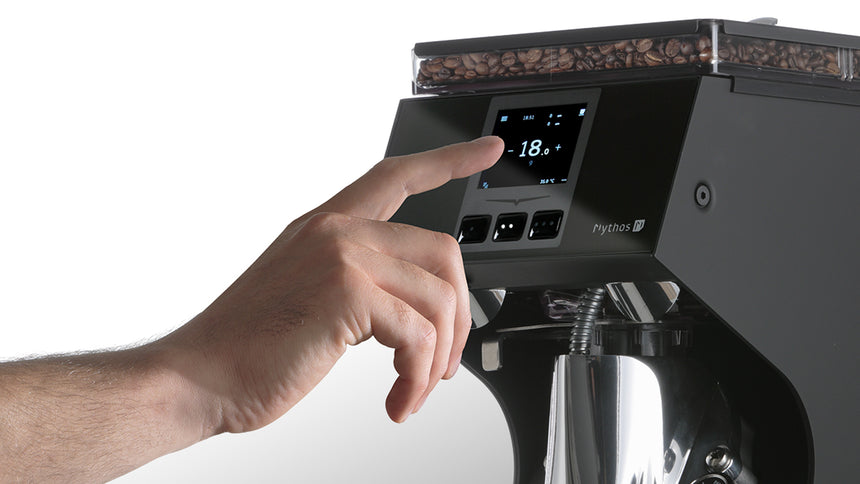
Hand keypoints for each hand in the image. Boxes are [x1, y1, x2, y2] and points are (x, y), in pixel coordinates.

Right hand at [162, 136, 502, 432]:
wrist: (196, 377)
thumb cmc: (248, 348)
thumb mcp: (309, 298)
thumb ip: (358, 286)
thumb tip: (413, 313)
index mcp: (327, 226)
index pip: (398, 175)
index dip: (450, 160)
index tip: (489, 149)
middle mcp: (336, 231)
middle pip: (443, 250)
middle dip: (461, 314)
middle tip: (445, 360)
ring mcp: (340, 254)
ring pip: (440, 296)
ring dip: (439, 357)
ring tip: (415, 387)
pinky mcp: (345, 292)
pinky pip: (419, 334)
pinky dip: (418, 378)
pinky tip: (398, 400)